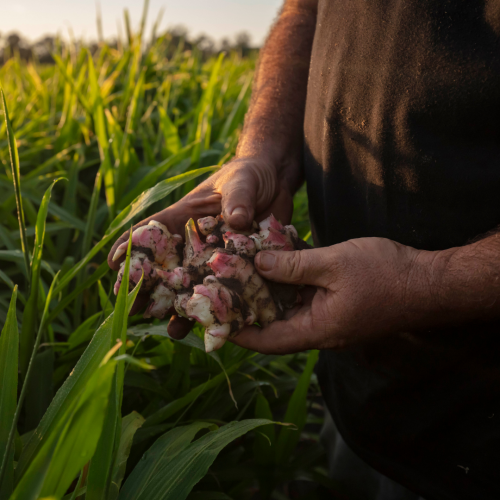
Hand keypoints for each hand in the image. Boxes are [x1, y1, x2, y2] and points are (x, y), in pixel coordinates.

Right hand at [107, 155, 294, 337]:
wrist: (277, 182)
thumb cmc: (251, 175)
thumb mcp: (242, 182)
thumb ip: (237, 199)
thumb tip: (236, 221)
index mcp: (186, 216)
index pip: (152, 231)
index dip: (131, 247)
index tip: (113, 266)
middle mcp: (196, 241)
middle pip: (168, 267)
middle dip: (151, 290)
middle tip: (135, 312)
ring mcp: (216, 257)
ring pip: (194, 285)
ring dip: (183, 307)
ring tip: (174, 331)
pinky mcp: (239, 268)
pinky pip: (226, 291)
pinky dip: (220, 308)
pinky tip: (216, 326)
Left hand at [229, 237, 421, 353]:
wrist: (427, 281)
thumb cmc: (385, 274)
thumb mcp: (334, 264)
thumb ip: (294, 266)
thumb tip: (259, 265)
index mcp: (318, 329)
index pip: (268, 340)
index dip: (239, 332)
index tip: (214, 322)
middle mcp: (320, 329)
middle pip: (274, 324)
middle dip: (248, 308)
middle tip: (221, 290)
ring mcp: (329, 317)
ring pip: (288, 308)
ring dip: (267, 292)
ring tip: (240, 273)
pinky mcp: (336, 304)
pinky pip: (304, 297)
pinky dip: (288, 282)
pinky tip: (274, 262)